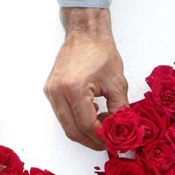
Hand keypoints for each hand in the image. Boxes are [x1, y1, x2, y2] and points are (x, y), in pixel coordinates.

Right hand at [44, 8, 128, 149]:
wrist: (86, 33)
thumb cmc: (101, 52)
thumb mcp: (117, 83)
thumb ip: (120, 110)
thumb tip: (123, 131)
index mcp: (74, 89)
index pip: (87, 125)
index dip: (102, 137)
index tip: (115, 141)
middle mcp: (57, 92)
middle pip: (73, 130)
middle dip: (92, 140)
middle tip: (108, 141)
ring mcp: (51, 92)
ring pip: (66, 125)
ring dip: (84, 131)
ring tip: (103, 125)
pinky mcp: (51, 91)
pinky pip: (63, 114)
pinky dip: (77, 120)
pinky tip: (93, 114)